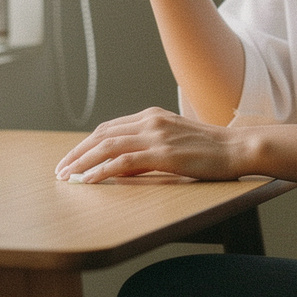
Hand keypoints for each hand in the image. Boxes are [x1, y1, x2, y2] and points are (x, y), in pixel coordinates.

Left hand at [54, 108, 246, 183]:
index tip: (71, 159)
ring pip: (107, 146)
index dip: (86, 144)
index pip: (109, 128)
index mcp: (152, 116)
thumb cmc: (210, 149)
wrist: (236, 148)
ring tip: (66, 176)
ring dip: (82, 162)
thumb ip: (149, 147)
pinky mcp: (163, 153)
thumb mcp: (174, 141)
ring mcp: (156, 136)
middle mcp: (150, 121)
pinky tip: (88, 180)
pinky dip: (102, 170)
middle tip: (60, 169)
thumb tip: (121, 164)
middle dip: (77, 153)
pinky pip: (123, 161)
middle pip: (102, 134)